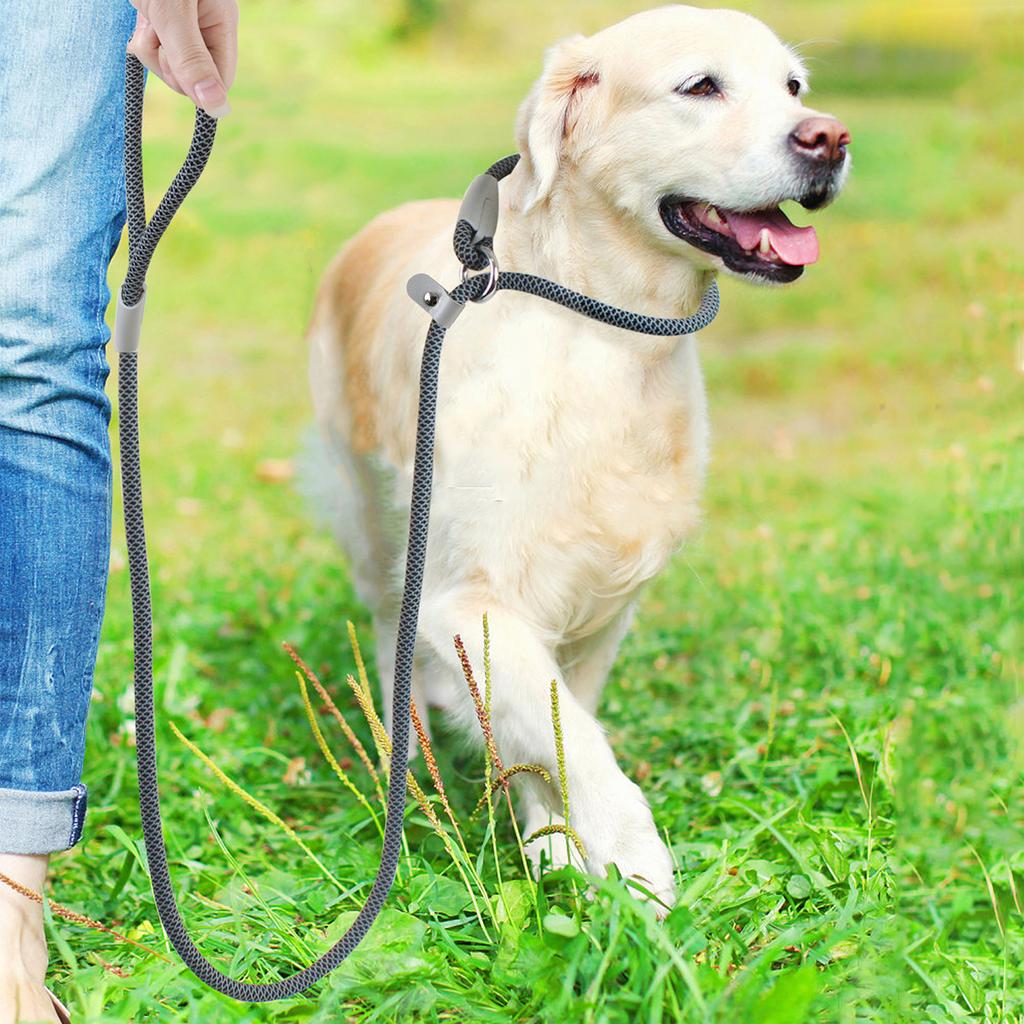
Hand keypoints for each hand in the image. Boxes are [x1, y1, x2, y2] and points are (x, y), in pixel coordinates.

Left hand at [128, 0, 238, 117]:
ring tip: (146, 17)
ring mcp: (185, 26)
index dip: (196, 85)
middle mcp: (208, 28)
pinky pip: (155, 50)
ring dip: (149, 49)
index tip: (172, 63)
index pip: (221, 80)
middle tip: (154, 32)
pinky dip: (142, 40)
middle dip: (166, 63)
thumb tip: (218, 109)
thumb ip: (192, 58)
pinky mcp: (163, 23)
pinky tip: (140, 16)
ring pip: (170, 65)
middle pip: (193, 77)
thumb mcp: (172, 12)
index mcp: (223, 23)